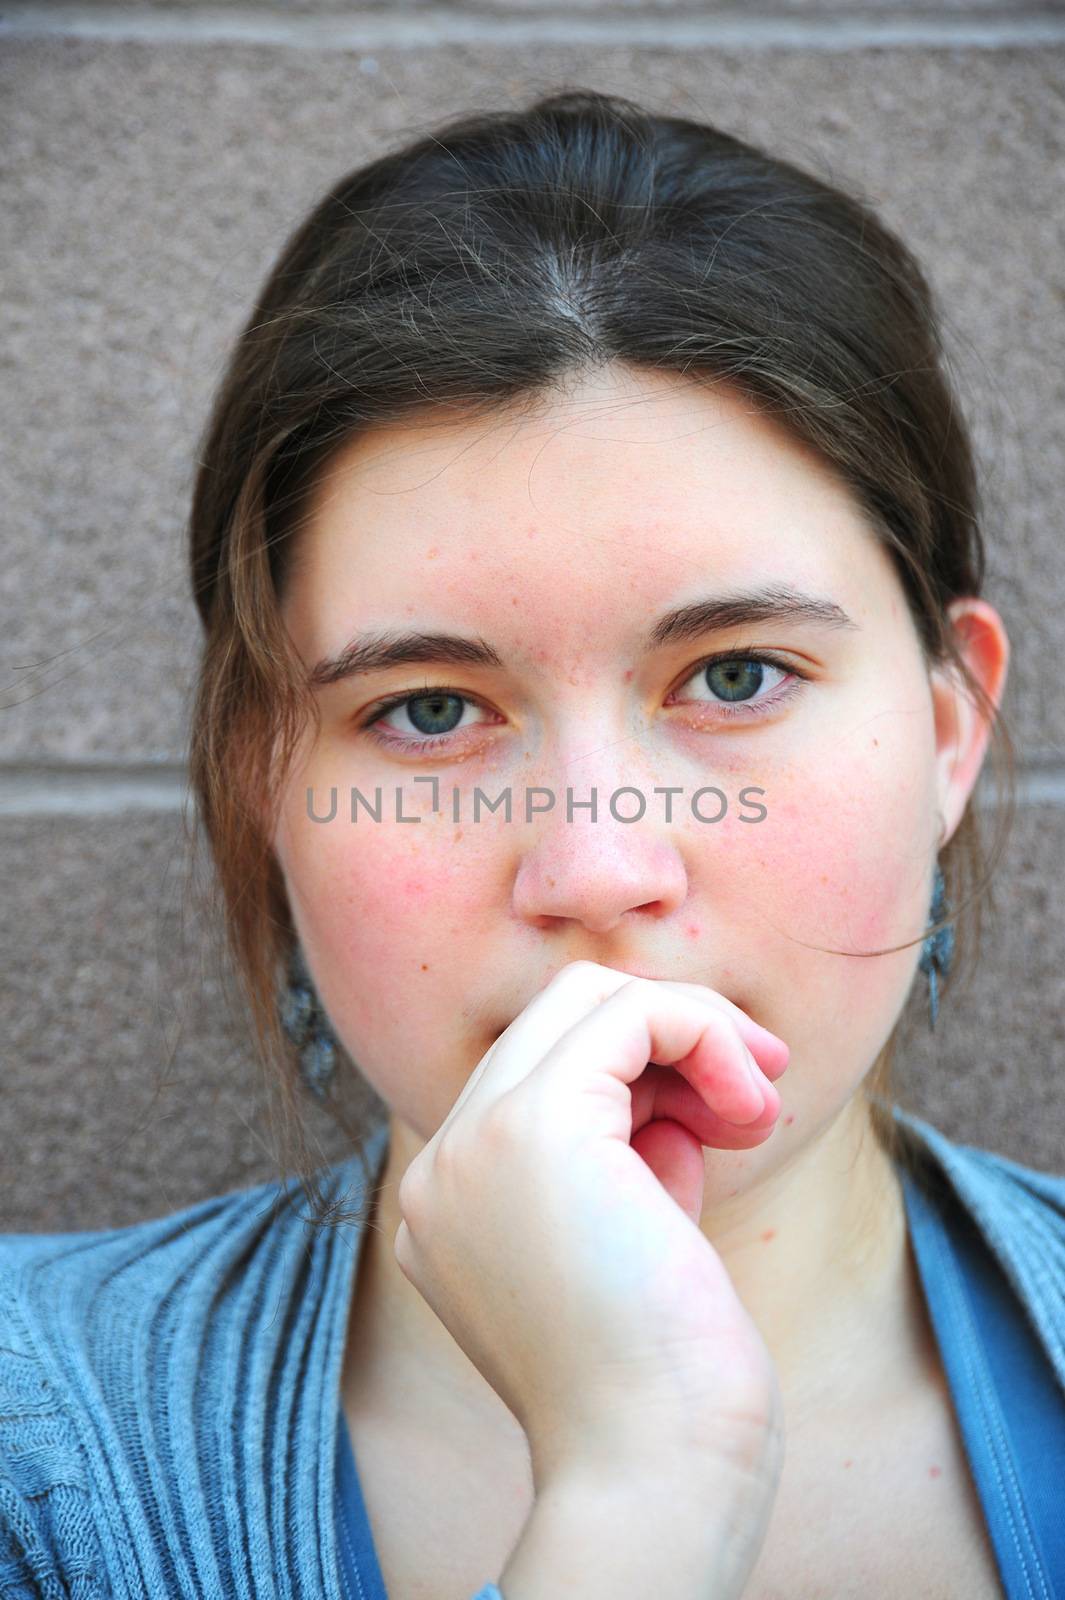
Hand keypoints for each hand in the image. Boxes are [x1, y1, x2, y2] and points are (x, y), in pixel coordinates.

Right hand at [393, 960, 788, 1498]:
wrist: (654, 1475)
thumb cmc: (665, 1381)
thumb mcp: (632, 1240)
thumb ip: (631, 1153)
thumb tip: (678, 1080)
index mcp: (450, 1202)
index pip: (539, 1072)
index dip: (645, 1071)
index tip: (728, 1111)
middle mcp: (441, 1166)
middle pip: (557, 1017)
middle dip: (674, 1028)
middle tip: (757, 1085)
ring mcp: (473, 1143)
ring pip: (588, 997)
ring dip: (695, 1030)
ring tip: (757, 1107)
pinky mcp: (532, 1127)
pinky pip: (629, 1014)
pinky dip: (702, 1033)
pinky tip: (748, 1101)